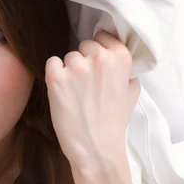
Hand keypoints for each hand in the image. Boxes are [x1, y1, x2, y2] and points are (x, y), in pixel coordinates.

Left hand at [45, 31, 139, 168]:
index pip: (103, 36)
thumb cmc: (114, 122)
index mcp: (121, 57)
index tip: (97, 65)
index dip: (98, 50)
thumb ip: (125, 69)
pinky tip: (62, 92)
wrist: (95, 147)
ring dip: (69, 70)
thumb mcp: (131, 91)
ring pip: (68, 56)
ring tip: (76, 93)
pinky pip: (51, 63)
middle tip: (86, 84)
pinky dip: (54, 75)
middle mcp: (99, 57)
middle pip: (84, 45)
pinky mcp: (56, 77)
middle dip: (84, 60)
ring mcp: (76, 66)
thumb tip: (114, 56)